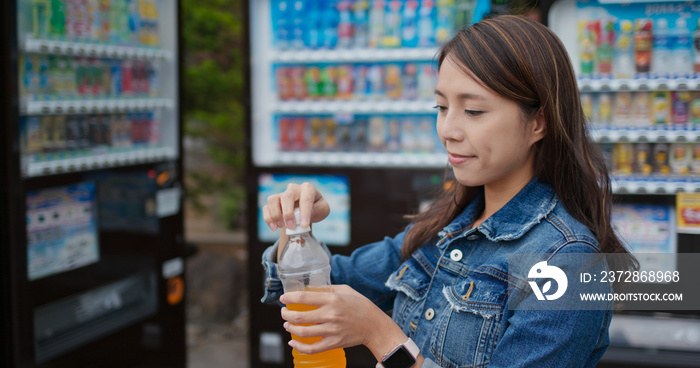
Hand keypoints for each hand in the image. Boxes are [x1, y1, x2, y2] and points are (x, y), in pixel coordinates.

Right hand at [262, 182, 329, 231]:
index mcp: (308, 188)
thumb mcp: (323, 209)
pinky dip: (268, 218)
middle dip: (288, 213)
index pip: (305, 199)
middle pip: (287, 197)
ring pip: (273, 199)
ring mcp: (282, 194)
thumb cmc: (316, 208)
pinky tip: (274, 228)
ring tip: (281, 226)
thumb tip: (308, 212)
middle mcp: (293, 189)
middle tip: (291, 227)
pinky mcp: (274, 202)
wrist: (306, 210)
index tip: (304, 226)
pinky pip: (266, 207)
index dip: (304, 212)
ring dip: (275, 214)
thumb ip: (319, 210)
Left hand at [279, 285, 407, 359]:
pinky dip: (299, 347)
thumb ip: (327, 289)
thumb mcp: (345, 290)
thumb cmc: (360, 306)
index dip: (289, 298)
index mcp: (332, 299)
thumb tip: (309, 289)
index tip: (283, 298)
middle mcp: (330, 315)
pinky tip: (292, 342)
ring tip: (287, 325)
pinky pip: (312, 348)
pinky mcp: (333, 343)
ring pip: (302, 332)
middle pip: (299, 317)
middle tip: (283, 312)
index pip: (304, 298)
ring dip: (290, 328)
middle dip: (286, 315)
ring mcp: (331, 331)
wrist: (374, 326)